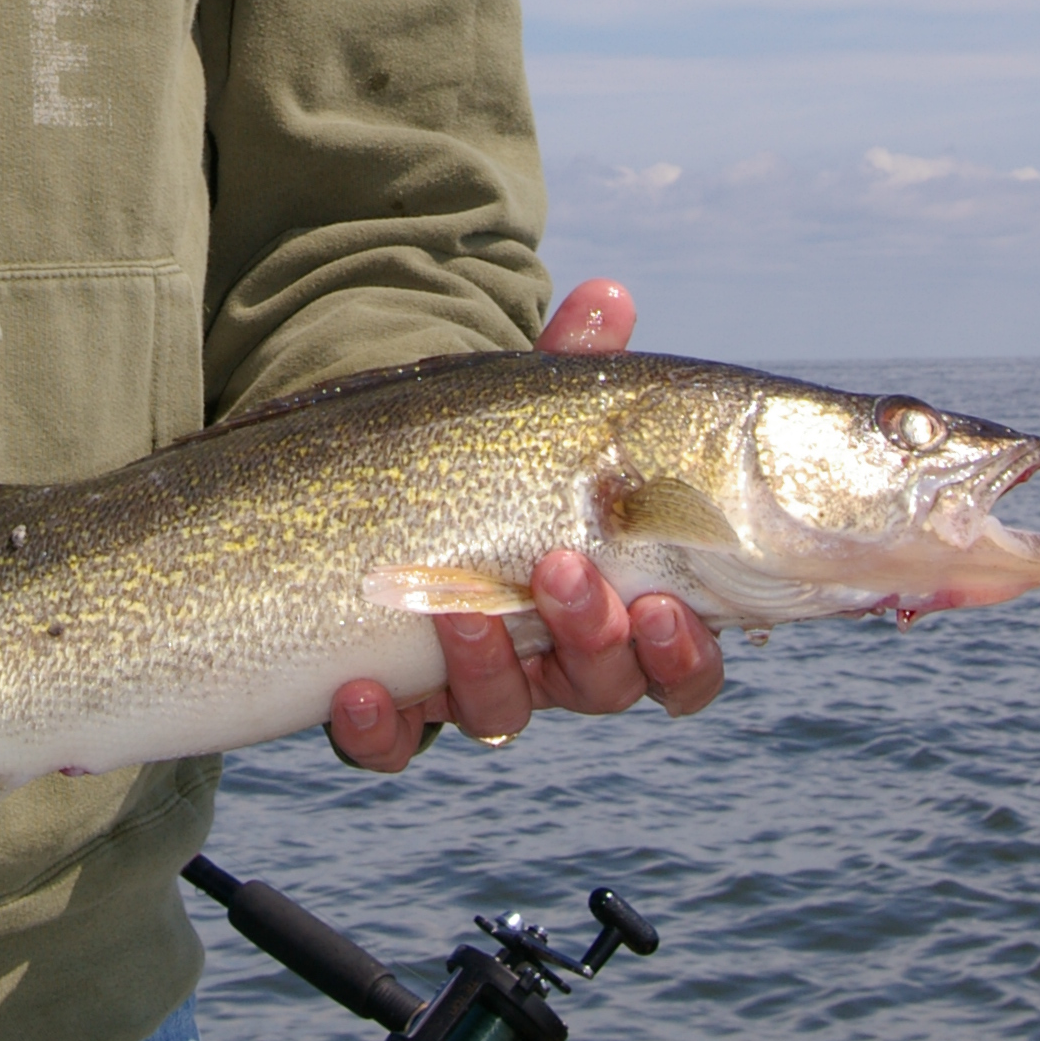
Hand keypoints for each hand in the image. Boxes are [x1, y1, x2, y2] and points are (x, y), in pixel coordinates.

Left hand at [326, 279, 724, 772]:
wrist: (363, 492)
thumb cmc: (478, 458)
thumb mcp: (524, 411)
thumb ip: (573, 367)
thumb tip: (607, 294)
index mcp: (613, 599)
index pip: (677, 657)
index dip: (683, 651)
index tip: (666, 605)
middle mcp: (550, 657)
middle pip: (600, 687)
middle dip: (591, 640)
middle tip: (564, 573)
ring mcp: (467, 684)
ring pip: (499, 713)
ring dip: (487, 668)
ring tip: (459, 608)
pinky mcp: (386, 703)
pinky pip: (387, 746)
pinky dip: (377, 729)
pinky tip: (357, 690)